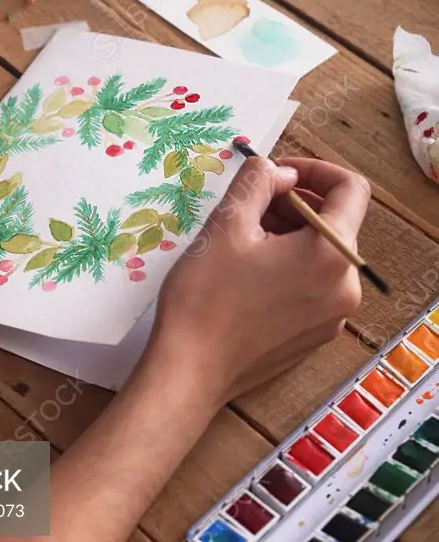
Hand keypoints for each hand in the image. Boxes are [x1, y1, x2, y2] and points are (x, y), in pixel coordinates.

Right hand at [148, 156, 371, 413]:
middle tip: (250, 206)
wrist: (189, 371)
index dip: (315, 169)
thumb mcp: (226, 224)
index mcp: (330, 254)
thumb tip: (280, 172)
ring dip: (290, 235)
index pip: (351, 189)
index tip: (278, 173)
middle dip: (296, 204)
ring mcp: (333, 316)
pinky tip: (249, 274)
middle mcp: (345, 287)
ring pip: (322, 254)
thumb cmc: (205, 297)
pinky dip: (290, 266)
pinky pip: (314, 285)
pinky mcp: (315, 335)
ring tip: (243, 240)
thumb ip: (258, 182)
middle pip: (335, 222)